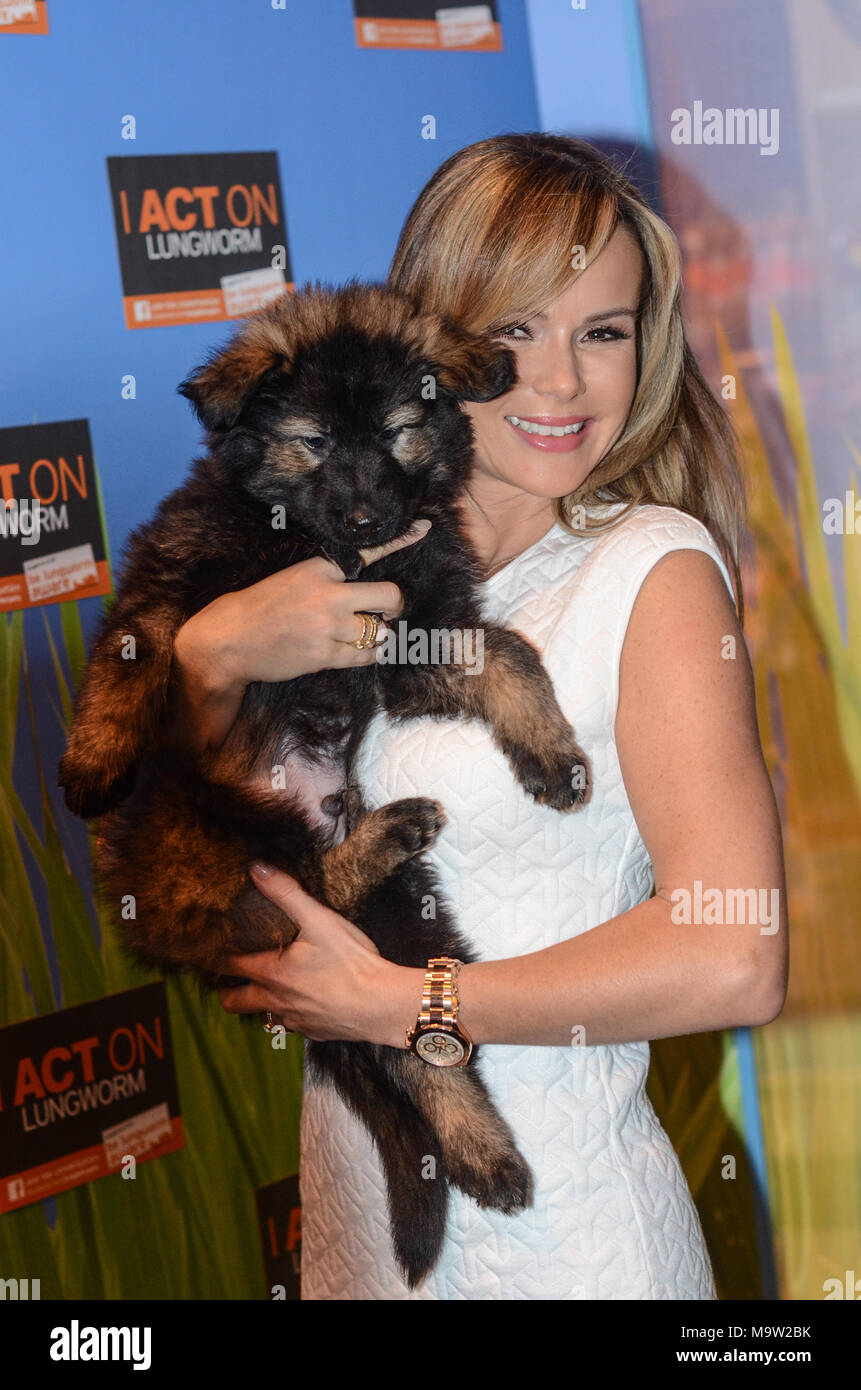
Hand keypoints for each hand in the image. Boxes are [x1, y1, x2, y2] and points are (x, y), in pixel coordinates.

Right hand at [176, 518, 431, 690]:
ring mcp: (329, 626)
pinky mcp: (325, 655)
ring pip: (379, 630)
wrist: (232, 638)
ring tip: (362, 634)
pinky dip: (370, 653)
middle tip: (389, 613)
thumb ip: (329, 578)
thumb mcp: (294, 577)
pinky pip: (366, 655)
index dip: (401, 540)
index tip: (423, 528)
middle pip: (389, 597)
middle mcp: (329, 594)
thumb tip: (365, 586)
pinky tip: (361, 649)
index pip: (369, 552)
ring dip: (377, 634)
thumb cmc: (263, 607)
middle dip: (395, 606)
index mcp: (321, 568)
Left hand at [217, 863, 411, 1044]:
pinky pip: (292, 1025)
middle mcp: (276, 1000)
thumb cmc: (351, 963)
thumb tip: (256, 869)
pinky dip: (291, 1013)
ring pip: (263, 1015)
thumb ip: (286, 893)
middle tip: (225, 978)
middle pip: (235, 1001)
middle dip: (226, 990)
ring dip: (259, 1003)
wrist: (381, 1005)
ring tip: (263, 988)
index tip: (204, 952)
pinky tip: (305, 1001)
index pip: (228, 965)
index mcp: (271, 972)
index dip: (213, 957)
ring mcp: (294, 1020)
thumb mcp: (319, 920)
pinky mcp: (314, 1032)